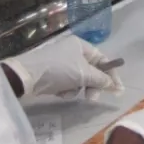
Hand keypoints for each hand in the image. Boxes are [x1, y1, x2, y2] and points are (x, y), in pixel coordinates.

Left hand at [1, 37, 123, 99]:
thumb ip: (102, 79)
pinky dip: (66, 90)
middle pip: (92, 71)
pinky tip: (59, 92)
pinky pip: (68, 84)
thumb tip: (116, 86)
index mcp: (81, 46)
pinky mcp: (53, 75)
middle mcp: (73, 52)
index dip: (111, 75)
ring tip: (69, 93)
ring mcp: (62, 64)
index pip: (103, 60)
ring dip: (78, 89)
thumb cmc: (58, 69)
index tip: (117, 90)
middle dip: (92, 85)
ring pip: (80, 80)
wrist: (25, 76)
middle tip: (92, 98)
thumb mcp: (83, 74)